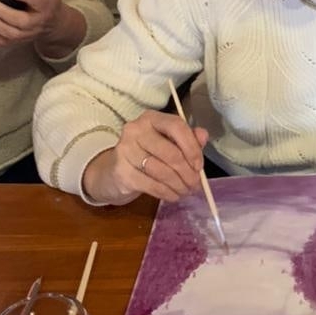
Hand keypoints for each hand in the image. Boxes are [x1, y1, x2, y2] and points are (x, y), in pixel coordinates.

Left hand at [0, 0, 85, 56]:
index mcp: (46, 8)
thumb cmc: (48, 4)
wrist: (52, 25)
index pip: (37, 2)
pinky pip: (1, 42)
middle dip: (1, 12)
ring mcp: (26, 35)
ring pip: (8, 33)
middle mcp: (37, 24)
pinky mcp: (16, 42)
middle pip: (20, 21)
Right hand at [82, 111, 210, 204]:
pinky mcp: (122, 172)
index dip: (192, 148)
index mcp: (151, 118)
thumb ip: (187, 138)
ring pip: (162, 172)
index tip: (199, 166)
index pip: (177, 126)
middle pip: (171, 153)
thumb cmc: (145, 154)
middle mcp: (136, 130)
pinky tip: (173, 195)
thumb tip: (203, 136)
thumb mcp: (167, 142)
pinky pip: (152, 185)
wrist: (112, 171)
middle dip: (188, 173)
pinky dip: (167, 193)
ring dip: (179, 185)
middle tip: (195, 184)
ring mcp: (126, 150)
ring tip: (186, 191)